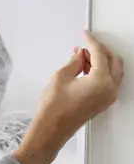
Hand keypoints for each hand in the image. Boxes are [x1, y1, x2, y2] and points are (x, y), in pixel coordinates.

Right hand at [15, 30, 122, 163]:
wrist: (51, 130)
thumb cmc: (53, 108)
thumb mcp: (61, 77)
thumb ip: (74, 62)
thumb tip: (80, 55)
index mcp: (101, 81)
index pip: (100, 54)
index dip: (90, 41)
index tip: (84, 34)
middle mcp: (109, 89)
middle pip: (112, 61)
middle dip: (100, 50)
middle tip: (85, 43)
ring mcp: (108, 97)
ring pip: (112, 71)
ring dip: (100, 60)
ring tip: (81, 55)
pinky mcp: (102, 102)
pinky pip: (108, 80)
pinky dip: (100, 71)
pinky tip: (84, 67)